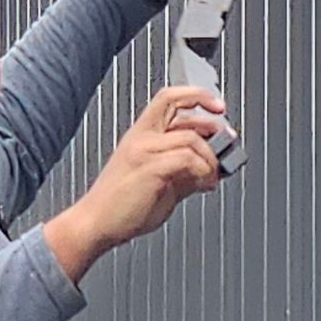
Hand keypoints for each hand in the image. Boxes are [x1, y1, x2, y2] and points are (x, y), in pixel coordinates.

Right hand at [44, 84, 227, 281]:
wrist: (95, 224)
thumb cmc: (121, 206)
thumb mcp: (160, 181)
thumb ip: (185, 170)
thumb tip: (212, 168)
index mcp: (141, 135)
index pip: (169, 98)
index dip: (197, 96)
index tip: (218, 107)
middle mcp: (141, 138)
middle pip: (177, 105)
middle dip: (210, 121)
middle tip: (225, 141)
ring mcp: (144, 151)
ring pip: (190, 138)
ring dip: (210, 159)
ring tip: (211, 177)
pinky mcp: (149, 168)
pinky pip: (187, 159)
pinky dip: (203, 171)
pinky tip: (203, 184)